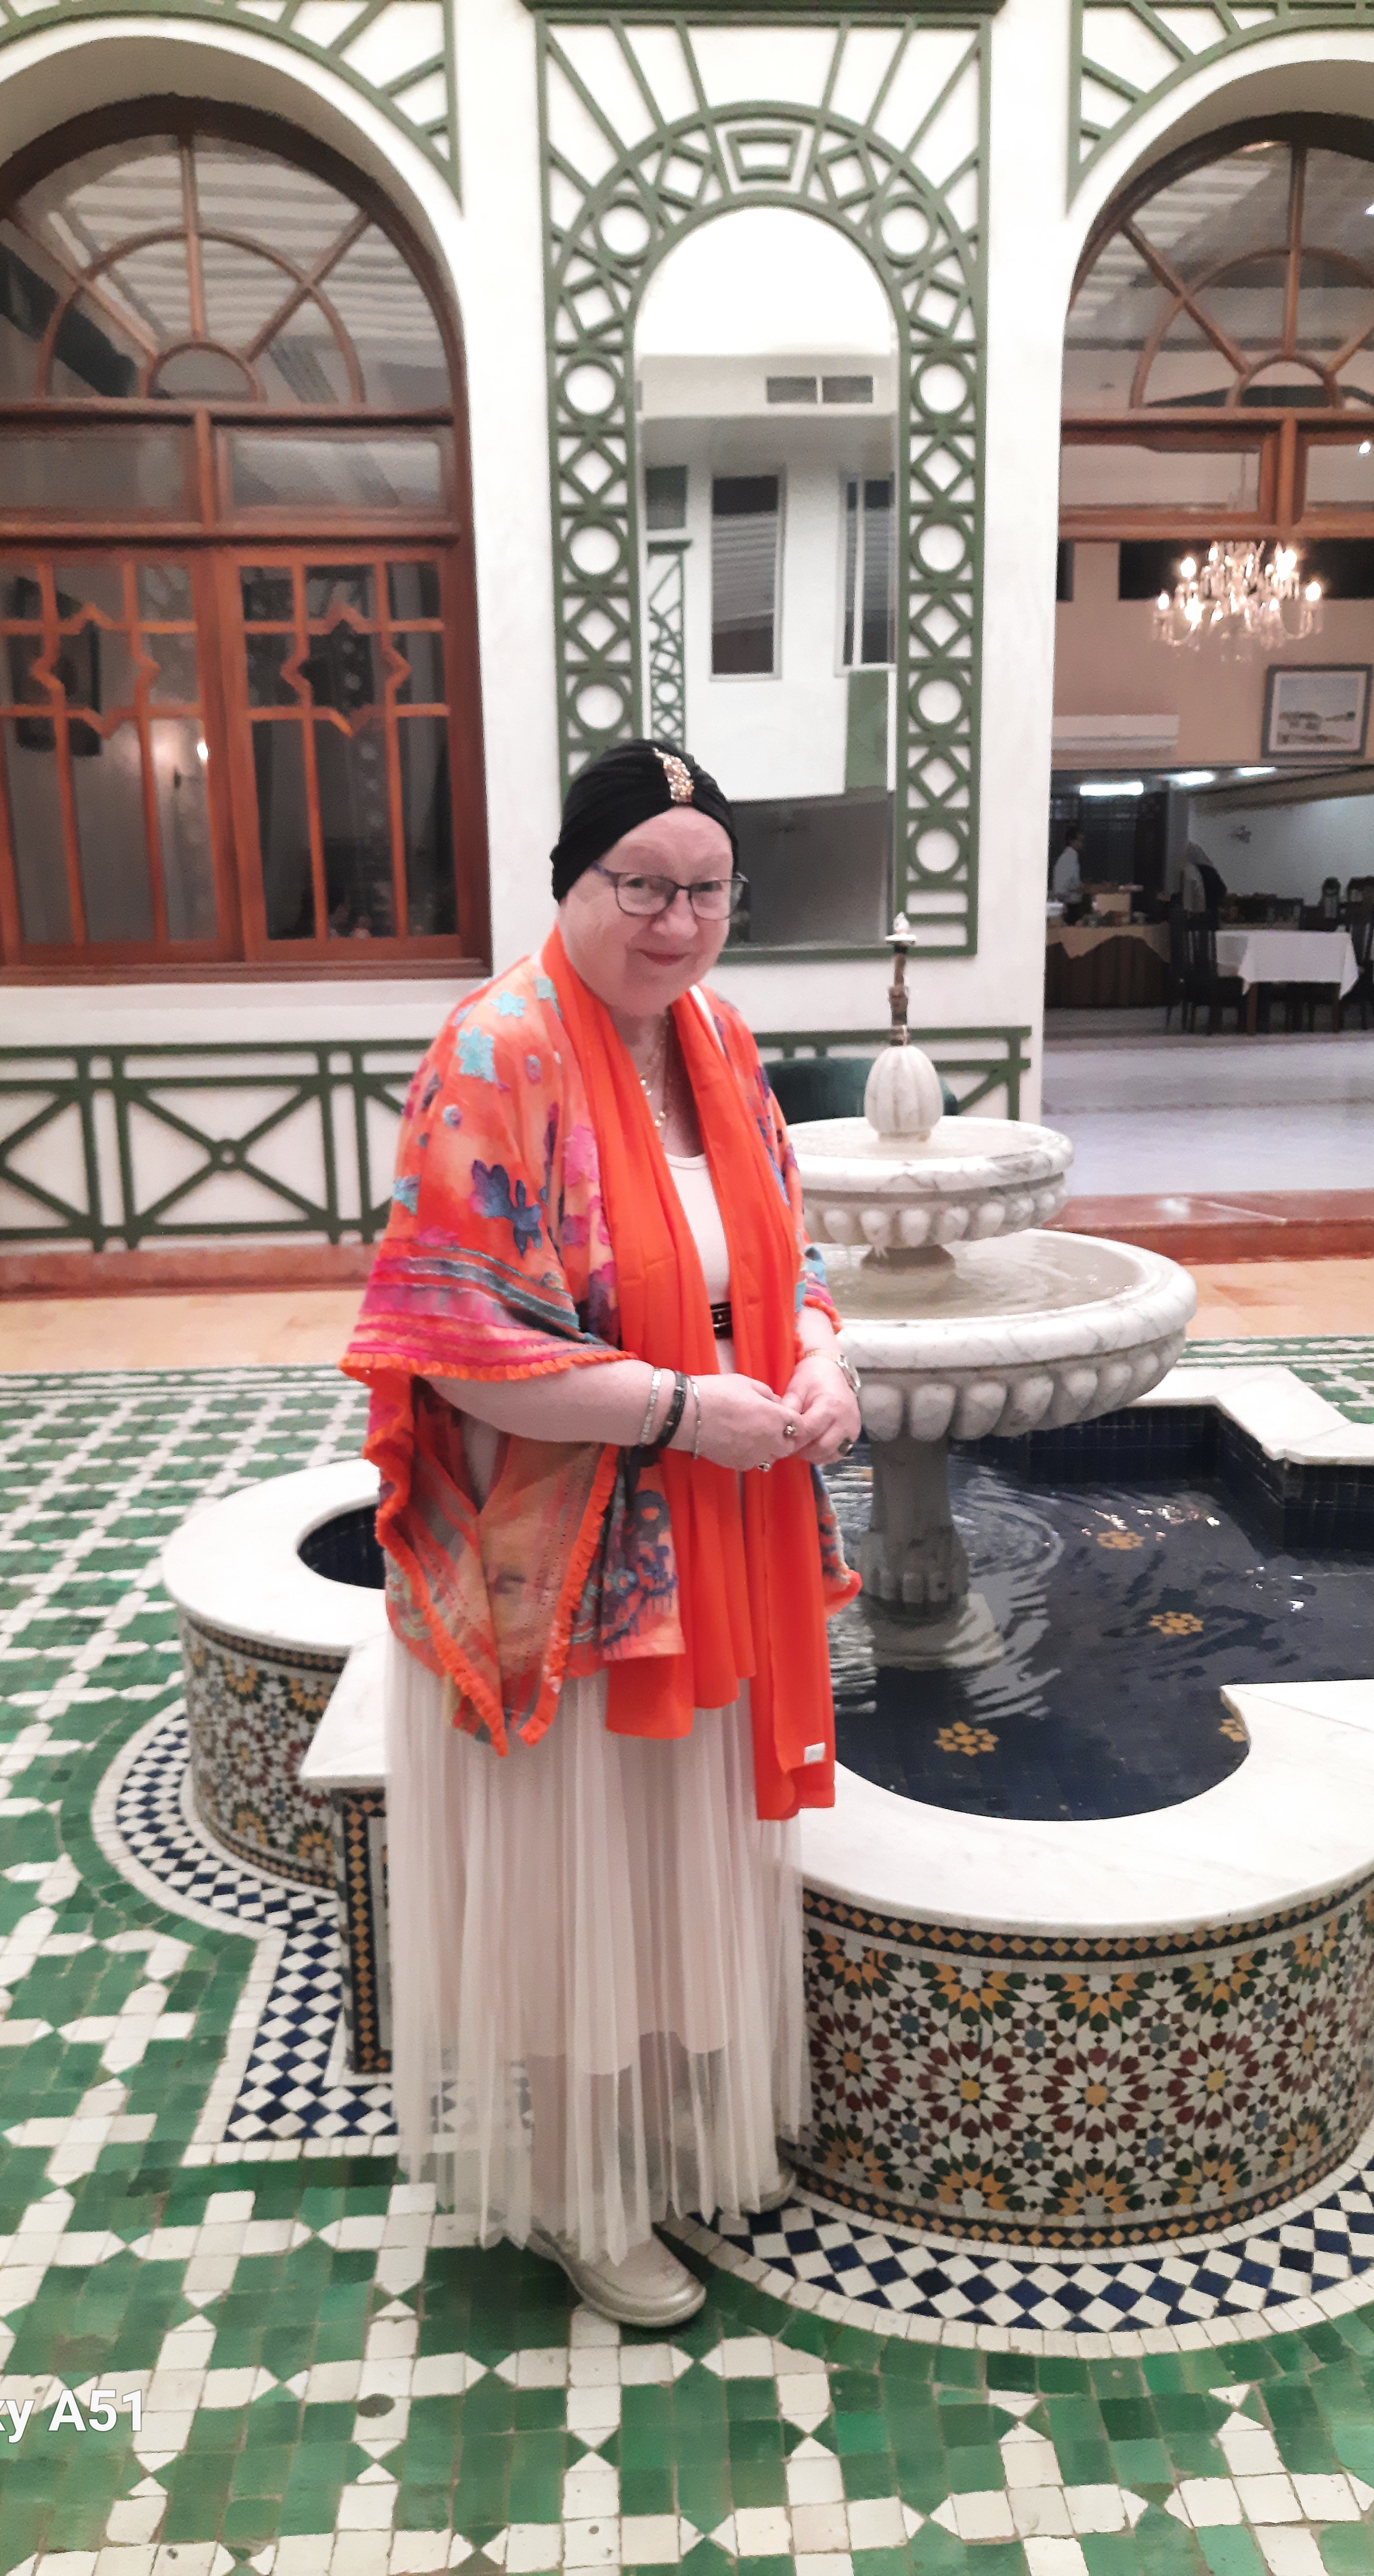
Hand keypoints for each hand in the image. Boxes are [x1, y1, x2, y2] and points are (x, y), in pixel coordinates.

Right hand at [675, 1375, 796, 1472]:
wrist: (687, 1414)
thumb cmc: (716, 1393)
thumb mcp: (747, 1383)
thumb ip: (768, 1395)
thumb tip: (776, 1403)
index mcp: (776, 1417)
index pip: (800, 1425)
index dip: (793, 1420)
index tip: (783, 1414)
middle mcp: (770, 1441)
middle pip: (789, 1445)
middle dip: (784, 1437)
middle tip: (770, 1425)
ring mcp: (754, 1456)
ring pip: (771, 1456)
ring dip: (768, 1447)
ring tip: (752, 1433)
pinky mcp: (739, 1465)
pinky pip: (753, 1461)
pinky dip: (751, 1454)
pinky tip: (737, 1441)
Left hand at [782, 1349, 861, 1465]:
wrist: (833, 1370)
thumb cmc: (812, 1377)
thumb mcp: (796, 1387)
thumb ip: (788, 1407)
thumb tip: (778, 1427)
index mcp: (831, 1406)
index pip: (809, 1431)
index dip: (792, 1438)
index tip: (780, 1438)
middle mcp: (845, 1420)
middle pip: (821, 1448)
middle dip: (802, 1450)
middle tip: (789, 1444)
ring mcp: (852, 1429)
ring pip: (830, 1455)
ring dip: (813, 1454)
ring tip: (801, 1443)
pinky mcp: (854, 1435)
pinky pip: (837, 1453)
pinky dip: (823, 1454)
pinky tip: (812, 1444)